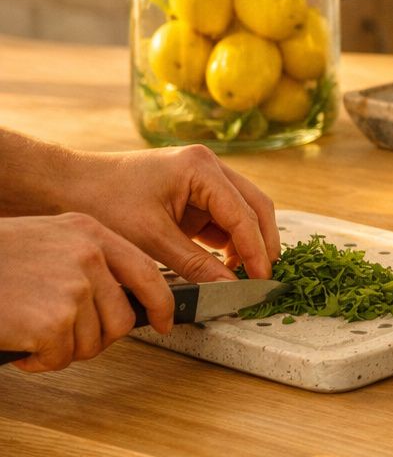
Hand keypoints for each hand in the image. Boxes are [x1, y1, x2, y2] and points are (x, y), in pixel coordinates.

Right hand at [0, 214, 173, 371]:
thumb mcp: (47, 240)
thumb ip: (87, 261)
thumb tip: (123, 299)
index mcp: (89, 232)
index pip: (148, 273)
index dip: (161, 304)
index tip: (165, 322)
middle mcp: (87, 256)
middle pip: (122, 319)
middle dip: (95, 339)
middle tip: (60, 337)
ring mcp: (73, 287)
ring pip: (93, 343)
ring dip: (62, 350)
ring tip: (30, 333)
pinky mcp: (53, 321)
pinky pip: (61, 358)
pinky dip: (38, 361)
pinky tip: (17, 343)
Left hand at [57, 145, 279, 281]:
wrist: (67, 187)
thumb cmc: (103, 201)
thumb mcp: (151, 238)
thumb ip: (195, 264)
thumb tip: (229, 289)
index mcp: (200, 168)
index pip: (243, 214)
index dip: (256, 250)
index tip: (262, 279)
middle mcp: (209, 168)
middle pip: (255, 207)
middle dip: (261, 243)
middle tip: (261, 278)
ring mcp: (203, 179)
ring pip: (244, 213)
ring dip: (246, 243)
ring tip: (241, 275)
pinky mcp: (194, 194)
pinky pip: (223, 219)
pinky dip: (228, 242)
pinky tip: (224, 265)